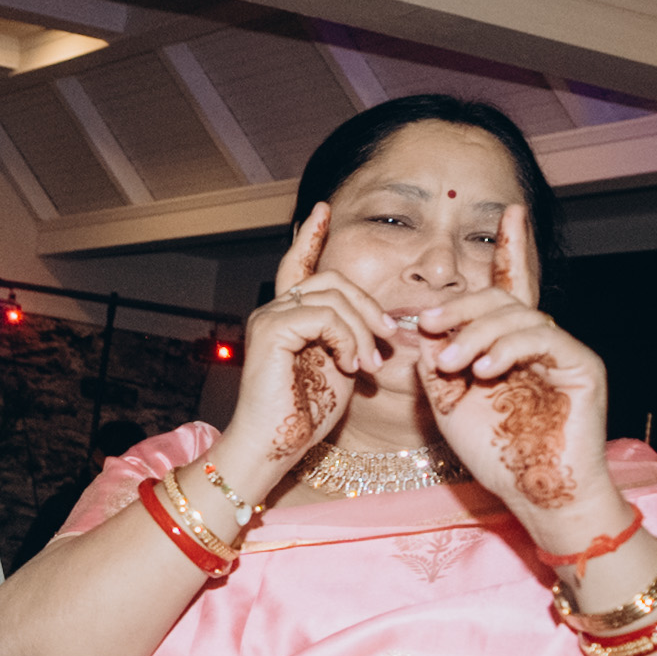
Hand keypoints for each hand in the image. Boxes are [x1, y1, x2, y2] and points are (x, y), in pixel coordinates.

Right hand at [204, 208, 390, 491]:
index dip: (311, 236)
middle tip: (386, 339)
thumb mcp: (339, 368)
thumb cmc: (306, 415)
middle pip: (332, 279)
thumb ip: (350, 338)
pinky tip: (351, 366)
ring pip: (332, 295)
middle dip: (368, 305)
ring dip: (362, 328)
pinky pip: (324, 316)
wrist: (275, 446)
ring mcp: (270, 318)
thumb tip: (381, 325)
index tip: (323, 210)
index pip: (299, 265)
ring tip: (368, 364)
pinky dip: (347, 339)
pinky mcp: (271, 331)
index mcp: (287, 317)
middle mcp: (274, 310)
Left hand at [395, 205, 615, 544]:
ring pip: (516, 314)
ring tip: (453, 365)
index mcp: (511, 345)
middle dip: (459, 307)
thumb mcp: (448, 401)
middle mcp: (540, 340)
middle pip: (500, 298)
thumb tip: (421, 325)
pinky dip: (507, 347)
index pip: (510, 287)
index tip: (509, 210)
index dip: (511, 247)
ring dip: (475, 333)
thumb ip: (438, 359)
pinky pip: (541, 335)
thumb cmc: (495, 453)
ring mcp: (563, 350)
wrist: (534, 494)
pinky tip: (485, 368)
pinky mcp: (582, 365)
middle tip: (427, 326)